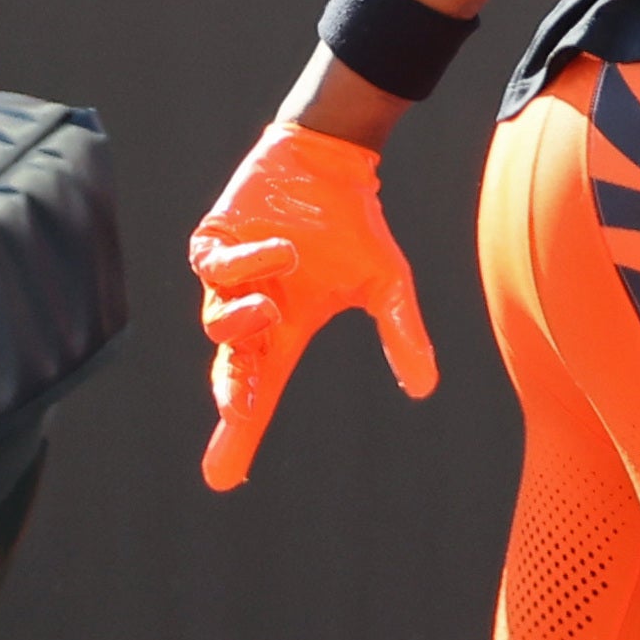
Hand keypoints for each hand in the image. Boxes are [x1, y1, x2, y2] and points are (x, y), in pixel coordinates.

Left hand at [191, 121, 436, 491]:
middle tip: (238, 409)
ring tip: (272, 308)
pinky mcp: (214, 240)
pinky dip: (249, 263)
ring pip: (217, 319)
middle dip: (230, 395)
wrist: (332, 162)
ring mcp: (228, 276)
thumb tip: (425, 387)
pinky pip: (216, 265)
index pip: (257, 391)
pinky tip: (285, 250)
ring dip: (242, 322)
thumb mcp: (388, 283)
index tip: (221, 477)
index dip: (239, 432)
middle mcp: (251, 310)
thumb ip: (402, 333)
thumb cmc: (354, 225)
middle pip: (228, 369)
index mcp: (284, 329)